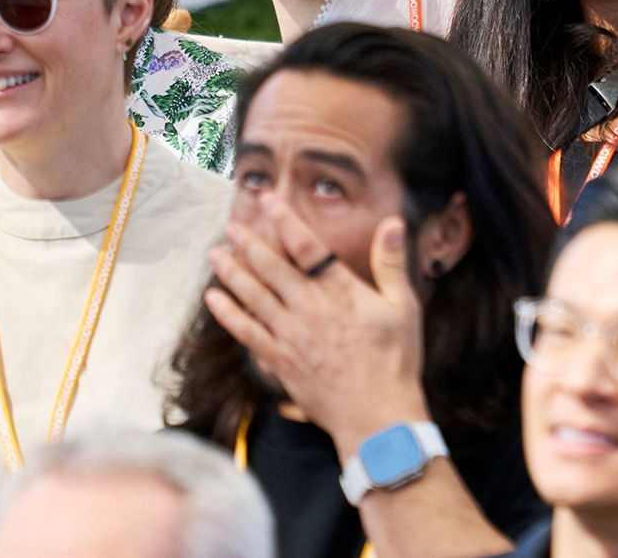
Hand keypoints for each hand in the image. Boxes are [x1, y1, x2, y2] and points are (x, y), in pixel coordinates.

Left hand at [204, 205, 429, 449]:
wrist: (376, 415)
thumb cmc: (396, 360)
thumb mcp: (403, 306)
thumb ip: (392, 262)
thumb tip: (393, 223)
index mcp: (341, 291)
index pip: (307, 247)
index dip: (286, 221)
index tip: (269, 202)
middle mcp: (309, 309)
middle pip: (272, 268)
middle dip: (249, 244)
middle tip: (230, 226)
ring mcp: (290, 336)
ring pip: (253, 297)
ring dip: (232, 273)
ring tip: (215, 255)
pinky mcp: (279, 361)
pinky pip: (246, 332)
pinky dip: (228, 314)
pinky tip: (215, 299)